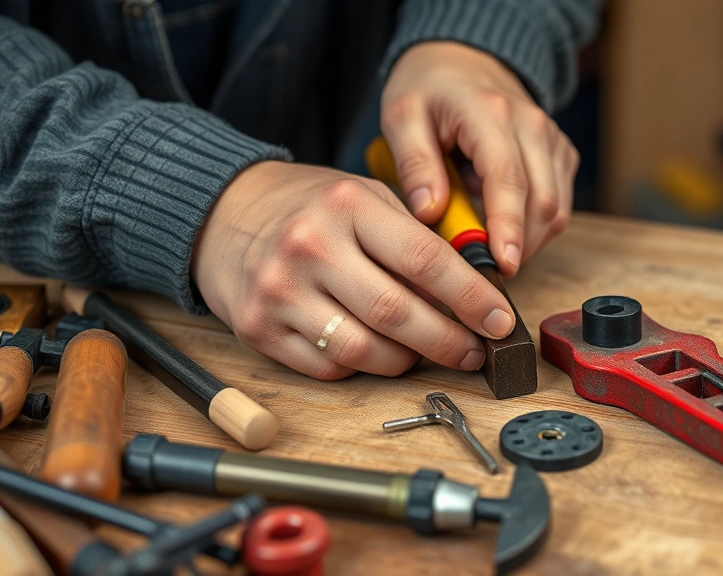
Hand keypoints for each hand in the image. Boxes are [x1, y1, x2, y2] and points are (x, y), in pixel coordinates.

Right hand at [191, 161, 516, 379]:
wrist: (221, 214)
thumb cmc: (308, 207)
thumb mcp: (364, 197)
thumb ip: (414, 238)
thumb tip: (473, 293)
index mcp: (347, 205)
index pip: (425, 260)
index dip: (471, 297)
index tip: (500, 321)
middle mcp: (311, 247)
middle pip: (398, 314)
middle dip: (450, 341)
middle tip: (476, 350)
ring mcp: (280, 292)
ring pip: (365, 351)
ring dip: (408, 360)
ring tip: (426, 350)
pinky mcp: (259, 330)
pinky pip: (329, 367)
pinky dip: (363, 367)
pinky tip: (375, 349)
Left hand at [381, 41, 579, 275]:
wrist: (463, 60)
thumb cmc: (430, 90)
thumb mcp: (403, 116)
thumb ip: (414, 163)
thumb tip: (431, 212)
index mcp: (490, 113)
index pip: (509, 178)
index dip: (508, 227)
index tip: (502, 264)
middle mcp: (532, 125)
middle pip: (543, 202)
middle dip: (518, 246)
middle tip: (481, 271)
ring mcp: (552, 140)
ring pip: (557, 210)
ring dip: (527, 240)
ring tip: (485, 243)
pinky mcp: (560, 155)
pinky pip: (559, 205)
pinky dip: (535, 227)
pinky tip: (501, 220)